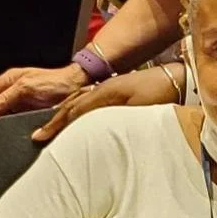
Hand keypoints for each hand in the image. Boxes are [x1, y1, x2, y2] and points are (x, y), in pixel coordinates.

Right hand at [0, 64, 87, 124]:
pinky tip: (9, 131)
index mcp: (7, 81)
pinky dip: (8, 126)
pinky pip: (13, 120)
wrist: (74, 87)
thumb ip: (5, 98)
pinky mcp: (28, 113)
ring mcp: (20, 103)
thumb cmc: (53, 82)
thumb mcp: (26, 87)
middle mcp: (11, 92)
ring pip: (0, 115)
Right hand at [31, 64, 180, 140]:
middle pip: (72, 105)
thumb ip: (112, 117)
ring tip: (50, 127)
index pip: (74, 111)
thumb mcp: (136, 109)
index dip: (57, 125)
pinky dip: (77, 110)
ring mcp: (108, 89)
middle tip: (39, 135)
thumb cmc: (160, 96)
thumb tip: (89, 128)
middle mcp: (102, 88)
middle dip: (54, 121)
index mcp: (104, 93)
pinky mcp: (116, 92)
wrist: (177, 80)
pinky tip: (76, 118)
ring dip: (63, 115)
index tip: (40, 137)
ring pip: (79, 102)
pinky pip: (89, 101)